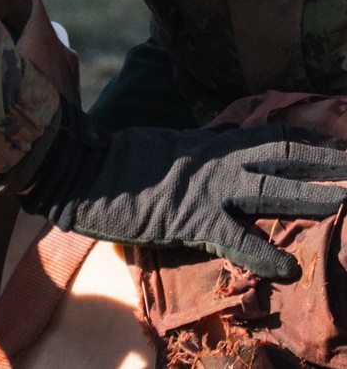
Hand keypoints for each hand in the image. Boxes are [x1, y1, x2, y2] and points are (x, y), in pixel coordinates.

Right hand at [18, 99, 346, 278]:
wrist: (83, 167)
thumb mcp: (165, 144)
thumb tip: (215, 142)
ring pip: (271, 188)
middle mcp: (214, 158)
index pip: (266, 135)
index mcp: (207, 142)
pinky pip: (237, 236)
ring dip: (311, 196)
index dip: (303, 140)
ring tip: (345, 201)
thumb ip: (195, 146)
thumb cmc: (117, 159)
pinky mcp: (192, 215)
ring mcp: (206, 186)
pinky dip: (264, 253)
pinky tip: (287, 267)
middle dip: (323, 162)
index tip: (334, 143)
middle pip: (280, 155)